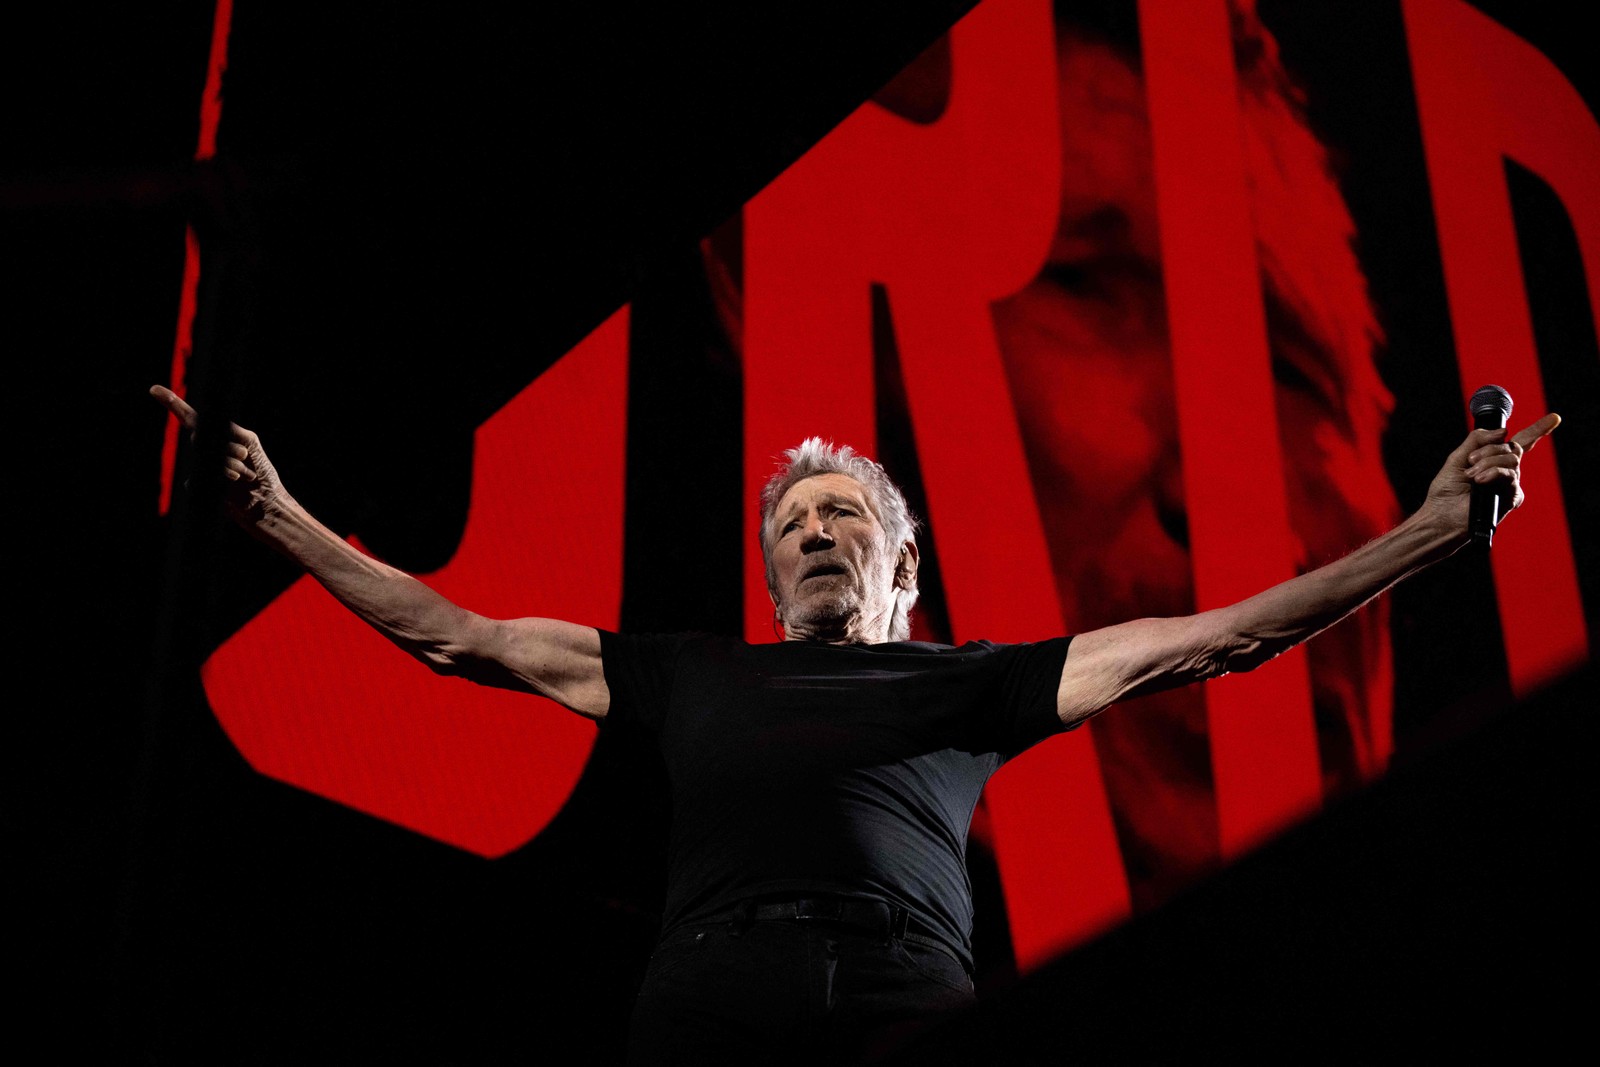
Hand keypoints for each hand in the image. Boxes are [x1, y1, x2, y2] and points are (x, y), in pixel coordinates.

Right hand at [150, 385, 290, 526]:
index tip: (155, 390)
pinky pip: (201, 474)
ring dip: (230, 464)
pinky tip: (232, 484)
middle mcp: (207, 450)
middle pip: (201, 436)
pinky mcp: (198, 484)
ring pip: (204, 456)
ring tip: (243, 475)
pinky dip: (222, 477)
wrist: (264, 501)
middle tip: (244, 458)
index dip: (173, 403)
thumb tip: (211, 426)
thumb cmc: (261, 472)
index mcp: (218, 436)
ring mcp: (202, 467)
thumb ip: (230, 429)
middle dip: (227, 447)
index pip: (191, 418)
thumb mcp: (249, 442)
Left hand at [1420, 411, 1560, 539]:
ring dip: (1488, 462)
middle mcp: (1506, 471)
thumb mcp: (1458, 458)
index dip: (1537, 430)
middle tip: (1470, 462)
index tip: (1554, 417)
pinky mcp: (1511, 497)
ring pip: (1511, 460)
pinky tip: (1480, 480)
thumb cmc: (1447, 491)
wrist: (1442, 515)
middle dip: (1490, 450)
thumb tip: (1502, 432)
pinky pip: (1509, 476)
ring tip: (1471, 475)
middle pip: (1512, 448)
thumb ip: (1476, 440)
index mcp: (1494, 460)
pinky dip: (1493, 473)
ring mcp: (1510, 484)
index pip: (1519, 442)